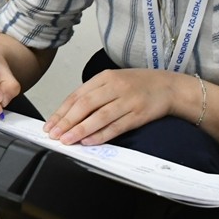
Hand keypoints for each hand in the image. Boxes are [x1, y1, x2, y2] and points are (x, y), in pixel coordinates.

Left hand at [44, 68, 179, 145]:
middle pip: (85, 105)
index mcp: (105, 77)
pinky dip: (101, 135)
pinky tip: (89, 141)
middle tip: (54, 134)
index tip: (50, 124)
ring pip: (99, 117)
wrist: (168, 86)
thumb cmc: (138, 85)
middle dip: (66, 121)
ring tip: (67, 140)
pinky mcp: (138, 115)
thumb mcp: (113, 81)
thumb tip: (69, 113)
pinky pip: (116, 126)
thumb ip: (93, 94)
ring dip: (80, 130)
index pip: (77, 95)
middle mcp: (115, 87)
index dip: (61, 111)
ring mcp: (127, 101)